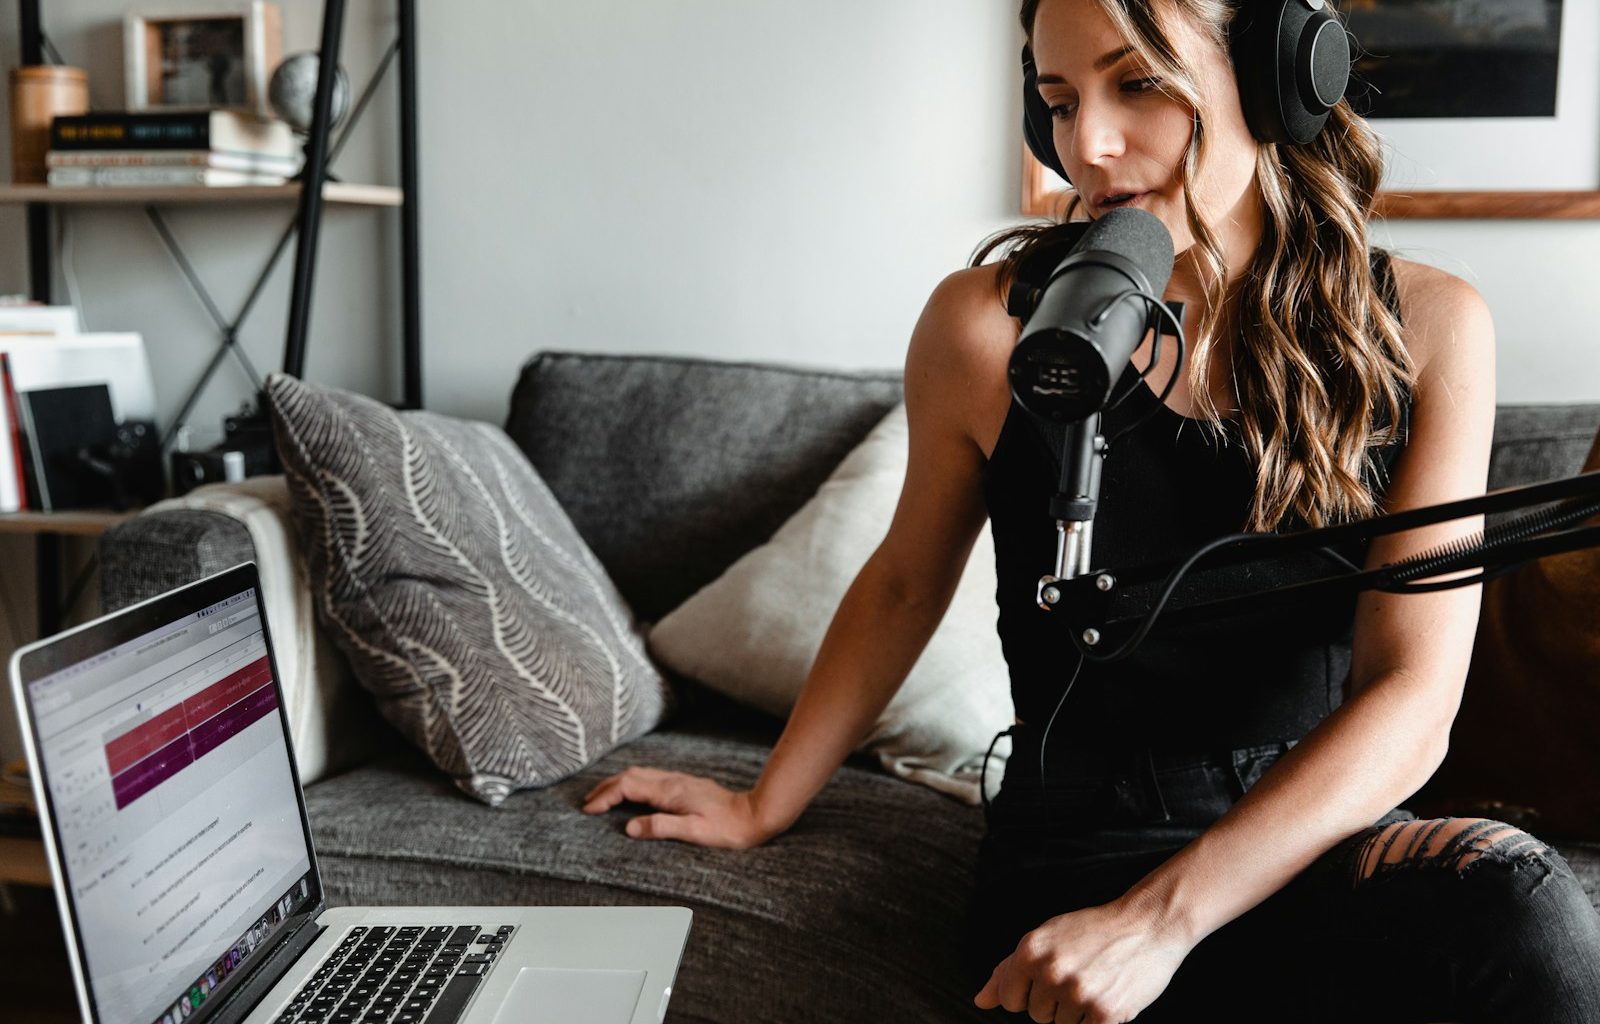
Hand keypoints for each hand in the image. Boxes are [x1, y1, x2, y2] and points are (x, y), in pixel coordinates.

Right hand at [580, 766, 774, 848]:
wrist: (753, 815)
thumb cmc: (727, 828)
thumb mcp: (693, 832)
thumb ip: (661, 827)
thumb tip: (629, 828)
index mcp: (669, 792)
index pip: (627, 787)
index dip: (605, 797)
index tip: (589, 810)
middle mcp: (672, 782)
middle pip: (630, 775)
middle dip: (606, 787)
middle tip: (587, 802)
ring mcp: (679, 781)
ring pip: (640, 774)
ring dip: (618, 783)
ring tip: (603, 798)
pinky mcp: (685, 785)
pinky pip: (651, 778)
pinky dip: (633, 784)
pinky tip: (633, 795)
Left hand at [974, 897, 1192, 1022]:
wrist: (1146, 925)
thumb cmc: (1092, 932)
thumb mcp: (1045, 938)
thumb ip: (1008, 970)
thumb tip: (981, 1001)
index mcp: (1030, 951)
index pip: (1009, 999)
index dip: (1029, 992)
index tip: (1050, 976)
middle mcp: (1050, 972)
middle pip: (1036, 1015)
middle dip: (1055, 1001)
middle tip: (1080, 972)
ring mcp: (1077, 994)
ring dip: (1077, 1011)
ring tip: (1095, 980)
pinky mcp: (1104, 1013)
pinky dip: (1096, 1019)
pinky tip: (1107, 994)